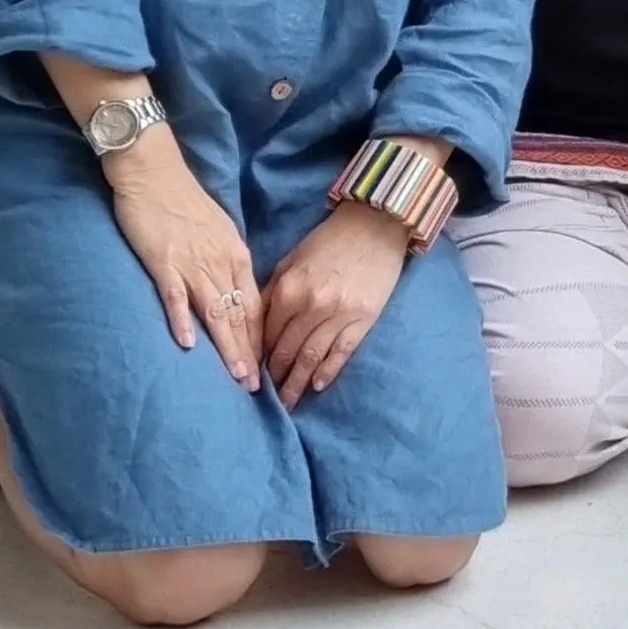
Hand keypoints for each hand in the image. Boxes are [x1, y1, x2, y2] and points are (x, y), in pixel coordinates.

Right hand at [105, 130, 263, 387]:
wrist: (154, 171)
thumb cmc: (184, 202)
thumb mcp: (218, 232)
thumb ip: (226, 262)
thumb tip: (235, 292)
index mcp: (235, 255)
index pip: (254, 305)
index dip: (260, 338)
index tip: (266, 367)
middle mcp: (220, 262)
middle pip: (239, 315)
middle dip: (248, 353)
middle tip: (256, 388)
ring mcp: (192, 263)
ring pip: (216, 312)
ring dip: (227, 346)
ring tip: (236, 377)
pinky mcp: (163, 261)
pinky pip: (175, 295)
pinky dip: (182, 319)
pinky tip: (187, 344)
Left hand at [263, 205, 407, 407]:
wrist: (376, 224)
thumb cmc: (330, 240)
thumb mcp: (292, 260)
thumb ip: (272, 291)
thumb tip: (256, 324)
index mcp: (289, 289)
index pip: (268, 334)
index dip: (259, 356)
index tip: (252, 373)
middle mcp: (311, 306)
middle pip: (287, 351)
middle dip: (275, 376)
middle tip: (266, 398)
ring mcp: (339, 315)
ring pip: (312, 358)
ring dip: (297, 383)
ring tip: (287, 404)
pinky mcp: (363, 319)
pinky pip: (341, 353)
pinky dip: (328, 372)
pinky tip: (317, 386)